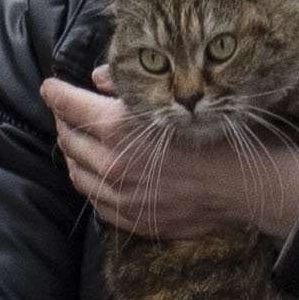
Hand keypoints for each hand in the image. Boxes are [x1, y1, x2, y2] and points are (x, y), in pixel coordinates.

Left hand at [47, 67, 298, 248]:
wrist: (248, 187)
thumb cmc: (218, 136)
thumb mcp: (176, 100)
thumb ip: (128, 88)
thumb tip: (99, 80)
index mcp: (119, 130)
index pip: (69, 107)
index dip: (56, 93)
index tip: (50, 87)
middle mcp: (112, 166)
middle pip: (68, 140)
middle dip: (65, 122)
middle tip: (69, 111)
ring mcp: (120, 198)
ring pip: (76, 173)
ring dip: (74, 154)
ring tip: (80, 141)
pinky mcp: (133, 219)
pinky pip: (96, 201)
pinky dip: (91, 183)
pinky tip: (100, 173)